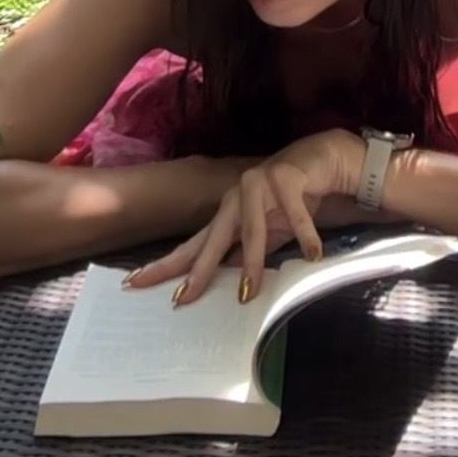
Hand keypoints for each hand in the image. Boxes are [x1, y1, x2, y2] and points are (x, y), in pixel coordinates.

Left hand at [126, 129, 364, 305]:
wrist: (323, 158)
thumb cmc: (292, 198)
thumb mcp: (270, 233)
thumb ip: (248, 252)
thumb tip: (229, 279)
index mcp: (228, 214)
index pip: (194, 244)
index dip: (167, 264)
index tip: (134, 283)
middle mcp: (237, 198)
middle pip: (213, 239)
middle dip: (198, 270)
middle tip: (183, 298)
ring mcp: (260, 184)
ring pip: (252, 230)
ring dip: (252, 262)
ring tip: (248, 294)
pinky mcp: (286, 176)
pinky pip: (294, 212)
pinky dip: (304, 233)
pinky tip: (312, 253)